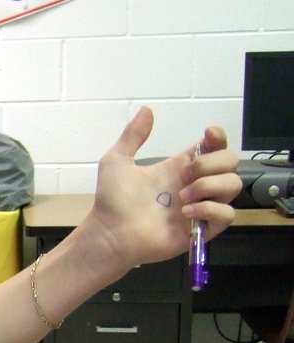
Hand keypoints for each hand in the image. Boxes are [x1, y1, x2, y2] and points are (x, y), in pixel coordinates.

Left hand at [86, 107, 240, 267]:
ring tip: (182, 198)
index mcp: (179, 167)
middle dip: (212, 164)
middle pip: (230, 163)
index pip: (216, 147)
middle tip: (183, 176)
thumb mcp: (117, 161)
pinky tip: (187, 212)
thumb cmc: (112, 200)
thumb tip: (146, 109)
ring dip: (211, 186)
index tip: (207, 135)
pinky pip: (227, 215)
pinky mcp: (200, 229)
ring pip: (233, 186)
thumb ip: (132, 136)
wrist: (109, 233)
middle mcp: (194, 184)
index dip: (219, 138)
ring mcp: (200, 206)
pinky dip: (211, 210)